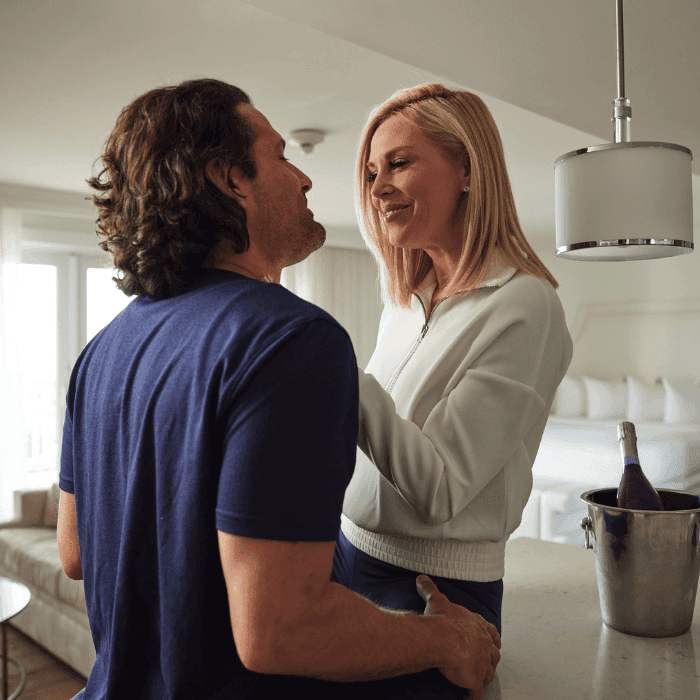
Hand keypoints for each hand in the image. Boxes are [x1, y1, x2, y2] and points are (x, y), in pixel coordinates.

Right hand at [416, 574, 500, 698]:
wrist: (441, 638)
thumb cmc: (441, 620)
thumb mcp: (437, 600)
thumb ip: (430, 588)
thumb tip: (420, 577)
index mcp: (479, 626)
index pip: (492, 632)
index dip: (492, 638)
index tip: (494, 641)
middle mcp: (484, 644)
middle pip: (494, 655)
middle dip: (491, 659)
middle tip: (486, 663)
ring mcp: (481, 663)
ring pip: (488, 673)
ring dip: (484, 676)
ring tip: (477, 680)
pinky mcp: (474, 679)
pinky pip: (476, 692)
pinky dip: (472, 696)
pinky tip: (467, 698)